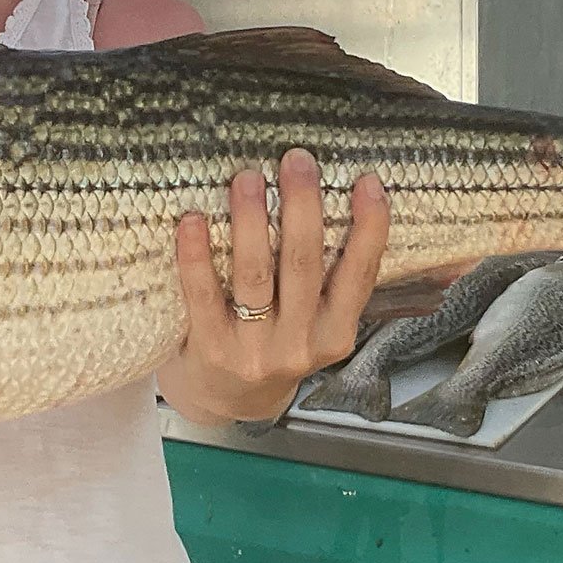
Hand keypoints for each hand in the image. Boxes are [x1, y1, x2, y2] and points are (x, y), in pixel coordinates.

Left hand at [163, 150, 389, 425]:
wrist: (225, 402)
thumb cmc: (274, 346)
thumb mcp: (317, 326)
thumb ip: (333, 281)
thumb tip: (352, 201)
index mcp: (335, 334)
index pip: (360, 276)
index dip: (369, 229)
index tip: (368, 181)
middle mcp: (299, 344)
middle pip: (304, 266)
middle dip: (302, 208)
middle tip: (297, 160)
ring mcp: (254, 350)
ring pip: (256, 275)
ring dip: (251, 221)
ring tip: (248, 177)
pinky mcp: (210, 349)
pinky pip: (203, 295)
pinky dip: (196, 255)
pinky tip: (192, 219)